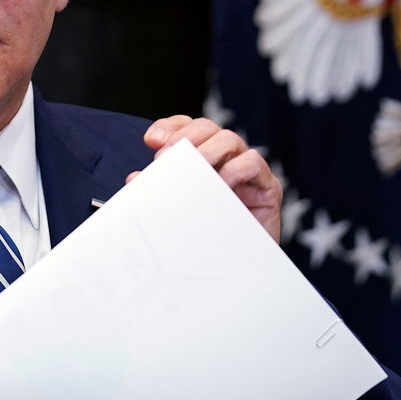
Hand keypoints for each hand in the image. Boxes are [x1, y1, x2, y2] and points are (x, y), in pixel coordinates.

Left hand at [131, 116, 280, 242]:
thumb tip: (134, 178)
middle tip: (166, 159)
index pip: (187, 128)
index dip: (170, 127)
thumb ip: (158, 192)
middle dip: (184, 138)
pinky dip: (235, 168)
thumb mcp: (177, 211)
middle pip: (206, 127)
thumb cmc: (207, 238)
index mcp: (203, 158)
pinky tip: (220, 183)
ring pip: (229, 139)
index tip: (150, 141)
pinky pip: (253, 162)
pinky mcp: (267, 187)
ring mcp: (247, 172)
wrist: (237, 272)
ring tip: (192, 171)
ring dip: (206, 150)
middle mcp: (226, 159)